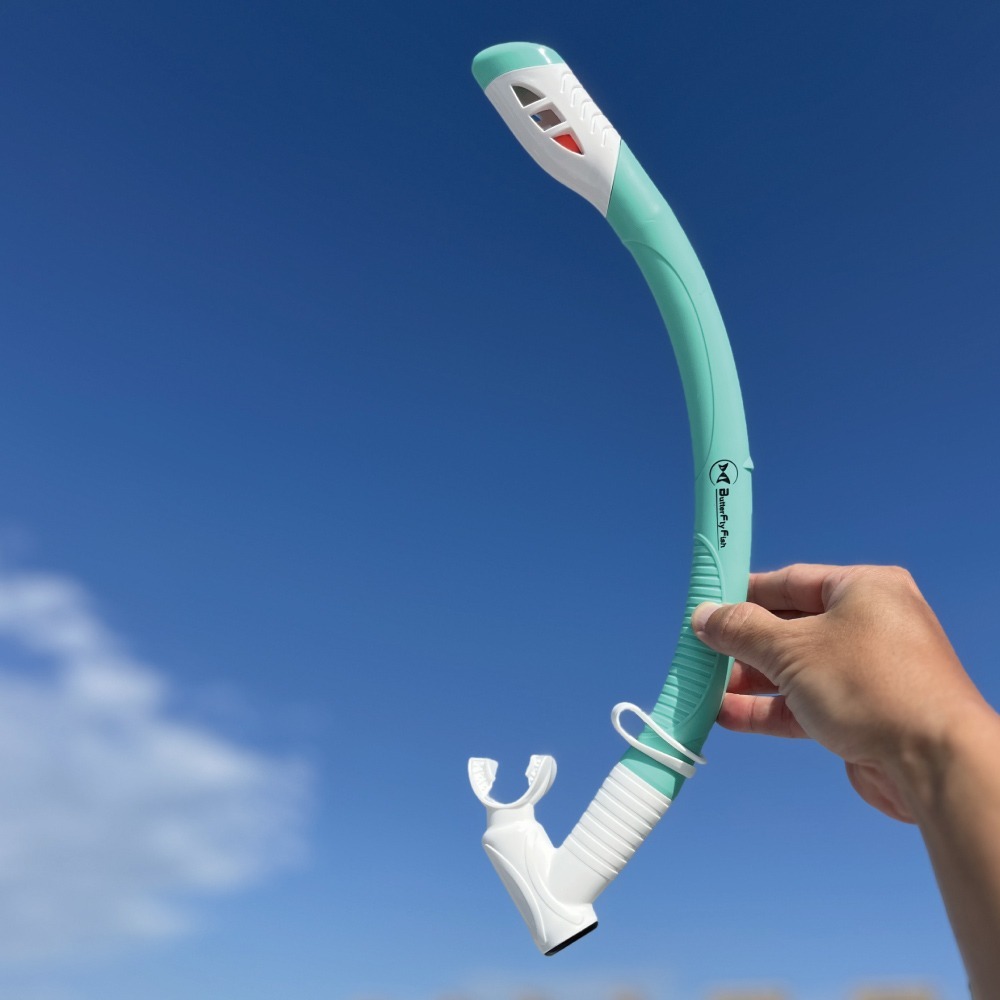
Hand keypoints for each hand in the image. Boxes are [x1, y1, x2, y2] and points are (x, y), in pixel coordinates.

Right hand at [691, 564, 985, 822]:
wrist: (935, 764)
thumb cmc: (869, 685)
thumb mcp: (791, 648)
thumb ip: (741, 630)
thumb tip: (703, 616)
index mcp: (863, 590)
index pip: (790, 582)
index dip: (745, 593)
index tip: (707, 605)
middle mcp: (869, 625)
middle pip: (790, 627)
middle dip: (743, 644)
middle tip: (701, 652)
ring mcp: (868, 672)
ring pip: (795, 669)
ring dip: (750, 680)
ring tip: (706, 687)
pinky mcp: (863, 714)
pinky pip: (805, 703)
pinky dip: (769, 708)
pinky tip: (728, 715)